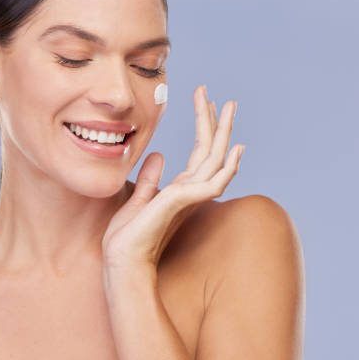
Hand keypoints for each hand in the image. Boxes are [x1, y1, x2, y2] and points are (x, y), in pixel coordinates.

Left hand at [101, 85, 244, 270]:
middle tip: (229, 99)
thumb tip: (157, 155)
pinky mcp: (181, 202)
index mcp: (180, 188)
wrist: (122, 260)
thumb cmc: (129, 236)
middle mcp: (190, 190)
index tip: (206, 102)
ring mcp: (189, 197)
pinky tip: (236, 151)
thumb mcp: (139, 198)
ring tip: (230, 107)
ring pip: (214, 159)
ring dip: (224, 133)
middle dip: (219, 123)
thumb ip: (150, 178)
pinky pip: (211, 183)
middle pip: (211, 151)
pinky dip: (226, 168)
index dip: (204, 127)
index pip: (198, 153)